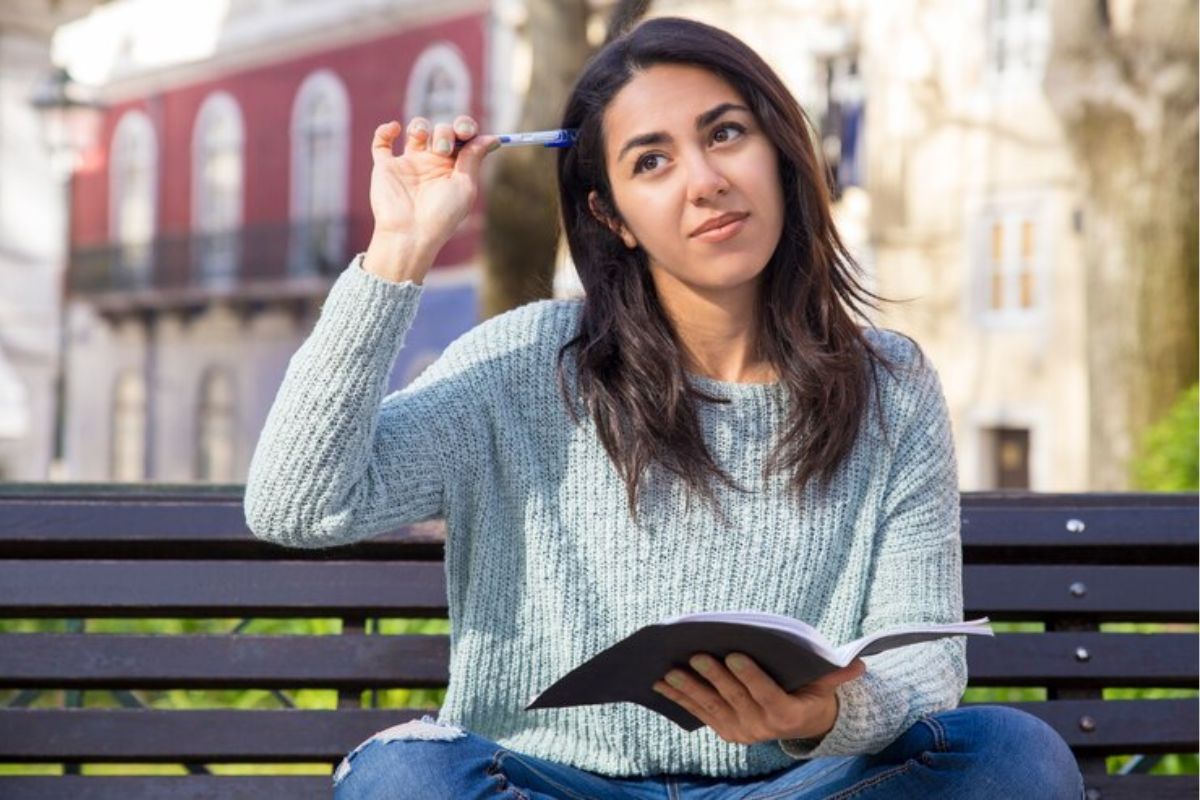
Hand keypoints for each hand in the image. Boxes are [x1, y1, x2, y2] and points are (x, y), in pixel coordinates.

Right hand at [364, 115, 499, 278]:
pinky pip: (381, 142)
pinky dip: (385, 130)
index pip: (463, 138)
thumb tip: (493, 138)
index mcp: (454, 168)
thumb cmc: (442, 215)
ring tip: (421, 137)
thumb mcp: (465, 185)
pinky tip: (395, 129)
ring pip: (417, 129)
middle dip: (445, 133)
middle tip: (443, 151)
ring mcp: (409, 164)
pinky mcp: (386, 167)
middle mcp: (433, 163)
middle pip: (442, 130)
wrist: (411, 233)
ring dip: (421, 125)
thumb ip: (474, 158)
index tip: (466, 132)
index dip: (465, 128)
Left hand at [652, 653, 866, 744]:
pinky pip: (700, 712)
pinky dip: (680, 698)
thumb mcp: (826, 684)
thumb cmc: (811, 691)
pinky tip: (661, 685)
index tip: (734, 655)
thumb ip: (837, 674)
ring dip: (688, 689)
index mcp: (786, 715)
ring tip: (669, 671)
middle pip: (734, 699)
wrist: (802, 723)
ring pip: (711, 707)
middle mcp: (761, 728)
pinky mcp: (725, 730)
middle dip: (713, 677)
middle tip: (696, 655)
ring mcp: (741, 731)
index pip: (766, 695)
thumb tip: (860, 664)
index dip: (749, 677)